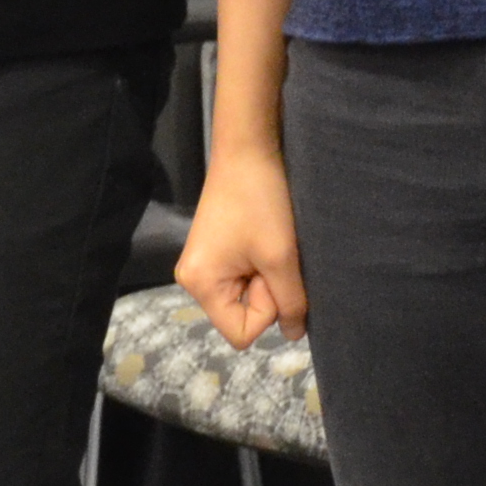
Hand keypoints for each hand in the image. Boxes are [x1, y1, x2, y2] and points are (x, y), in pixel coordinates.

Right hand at [176, 151, 309, 349]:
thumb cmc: (261, 200)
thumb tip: (293, 335)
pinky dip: (261, 265)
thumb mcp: (281, 257)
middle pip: (241, 316)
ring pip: (246, 296)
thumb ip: (290, 302)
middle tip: (270, 252)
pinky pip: (243, 278)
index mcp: (200, 284)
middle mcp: (192, 280)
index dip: (266, 310)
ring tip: (268, 242)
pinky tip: (263, 238)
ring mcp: (202, 265)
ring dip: (266, 276)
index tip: (271, 271)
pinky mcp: (214, 252)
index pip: (242, 334)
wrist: (248, 149)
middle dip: (266, 291)